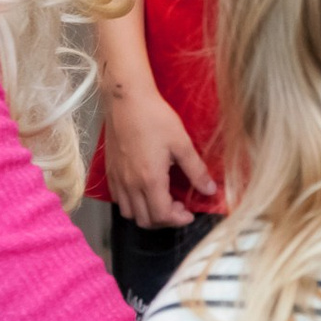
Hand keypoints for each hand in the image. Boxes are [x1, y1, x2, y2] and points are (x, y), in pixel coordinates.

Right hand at [103, 84, 215, 227]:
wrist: (127, 99)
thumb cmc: (155, 118)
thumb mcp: (182, 144)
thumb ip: (196, 170)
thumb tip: (210, 190)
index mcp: (150, 179)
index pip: (162, 215)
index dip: (178, 220)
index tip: (189, 213)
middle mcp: (130, 184)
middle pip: (145, 220)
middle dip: (165, 220)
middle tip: (178, 207)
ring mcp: (118, 178)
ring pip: (129, 213)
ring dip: (147, 214)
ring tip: (161, 200)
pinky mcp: (110, 171)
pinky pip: (118, 199)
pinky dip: (132, 203)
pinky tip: (144, 189)